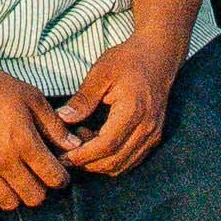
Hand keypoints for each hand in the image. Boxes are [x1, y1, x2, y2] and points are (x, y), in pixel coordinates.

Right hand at [0, 49, 74, 212]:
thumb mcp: (31, 98)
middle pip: (34, 197)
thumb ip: (54, 126)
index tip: (58, 171)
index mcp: (24, 141)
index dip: (61, 177)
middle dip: (41, 188)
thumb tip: (75, 146)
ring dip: (17, 194)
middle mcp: (3, 161)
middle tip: (36, 176)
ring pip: (9, 204)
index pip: (53, 178)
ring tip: (15, 178)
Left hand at [52, 21, 185, 177]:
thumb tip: (62, 119)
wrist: (159, 55)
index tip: (64, 156)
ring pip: (123, 165)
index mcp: (133, 111)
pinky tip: (97, 141)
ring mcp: (153, 134)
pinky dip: (112, 159)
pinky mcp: (154, 136)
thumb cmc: (128, 60)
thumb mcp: (101, 73)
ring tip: (81, 142)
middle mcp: (147, 128)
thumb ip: (83, 99)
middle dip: (88, 164)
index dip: (83, 156)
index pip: (106, 146)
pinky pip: (131, 159)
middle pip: (114, 162)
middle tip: (66, 153)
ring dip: (99, 163)